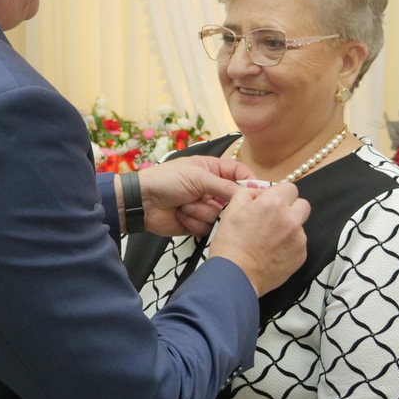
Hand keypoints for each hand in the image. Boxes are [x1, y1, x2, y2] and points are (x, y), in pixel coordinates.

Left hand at [137, 156, 255, 236]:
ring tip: (184, 205)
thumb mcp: (198, 177)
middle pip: (234, 201)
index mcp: (213, 170)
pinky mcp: (197, 224)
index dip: (250, 183)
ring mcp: (205, 207)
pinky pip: (207, 228)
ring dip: (200, 212)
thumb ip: (225, 186)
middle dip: (219, 203)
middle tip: (208, 200)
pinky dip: (193, 222)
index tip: (256, 194)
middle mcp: (212, 189)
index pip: (240, 174)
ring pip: (220, 217)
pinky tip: (180, 215)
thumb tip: (249, 193)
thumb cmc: (167, 180)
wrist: (142, 202)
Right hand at [208, 182, 309, 296]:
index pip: (290, 188)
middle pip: (303, 204)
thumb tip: (259, 192)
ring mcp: (299, 239)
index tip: (272, 202)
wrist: (235, 275)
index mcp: (274, 203)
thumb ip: (248, 193)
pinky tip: (273, 252)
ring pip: (300, 226)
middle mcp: (291, 219)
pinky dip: (289, 245)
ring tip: (269, 240)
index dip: (280, 194)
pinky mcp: (301, 255)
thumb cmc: (230, 243)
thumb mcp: (232, 210)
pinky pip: (299, 244)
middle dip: (291, 208)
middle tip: (274, 218)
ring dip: (289, 228)